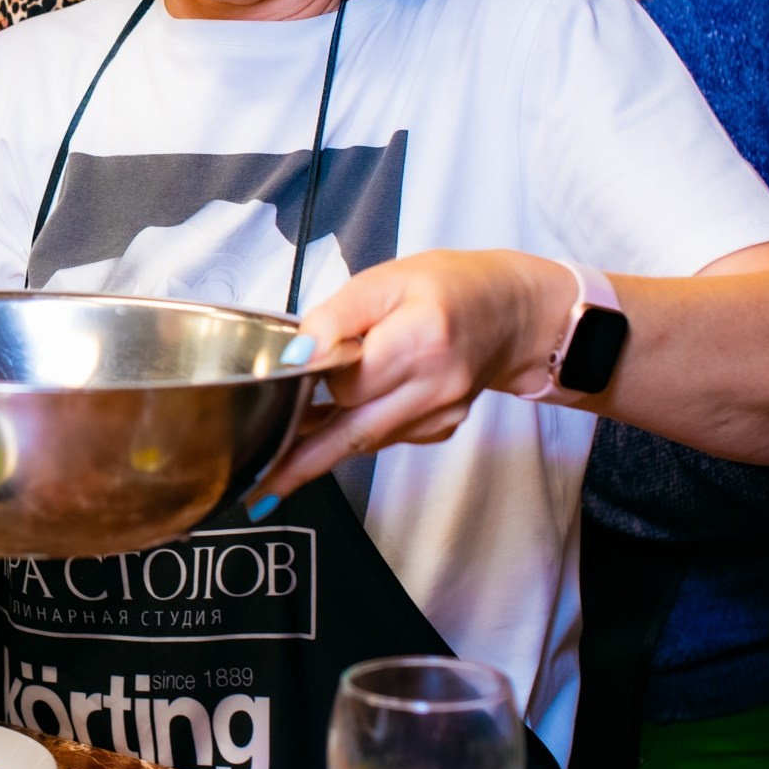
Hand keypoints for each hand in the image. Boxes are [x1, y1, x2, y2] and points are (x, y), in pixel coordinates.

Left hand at [248, 250, 569, 507]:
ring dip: (317, 454)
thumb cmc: (448, 288)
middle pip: (353, 434)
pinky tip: (321, 432)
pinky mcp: (439, 430)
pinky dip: (349, 436)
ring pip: (364, 442)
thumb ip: (335, 316)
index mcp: (421, 341)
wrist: (511, 312)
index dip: (310, 382)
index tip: (274, 392)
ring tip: (273, 467)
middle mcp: (435, 388)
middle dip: (300, 462)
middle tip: (257, 488)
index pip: (349, 382)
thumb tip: (296, 353)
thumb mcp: (385, 280)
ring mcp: (440, 417)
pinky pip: (382, 438)